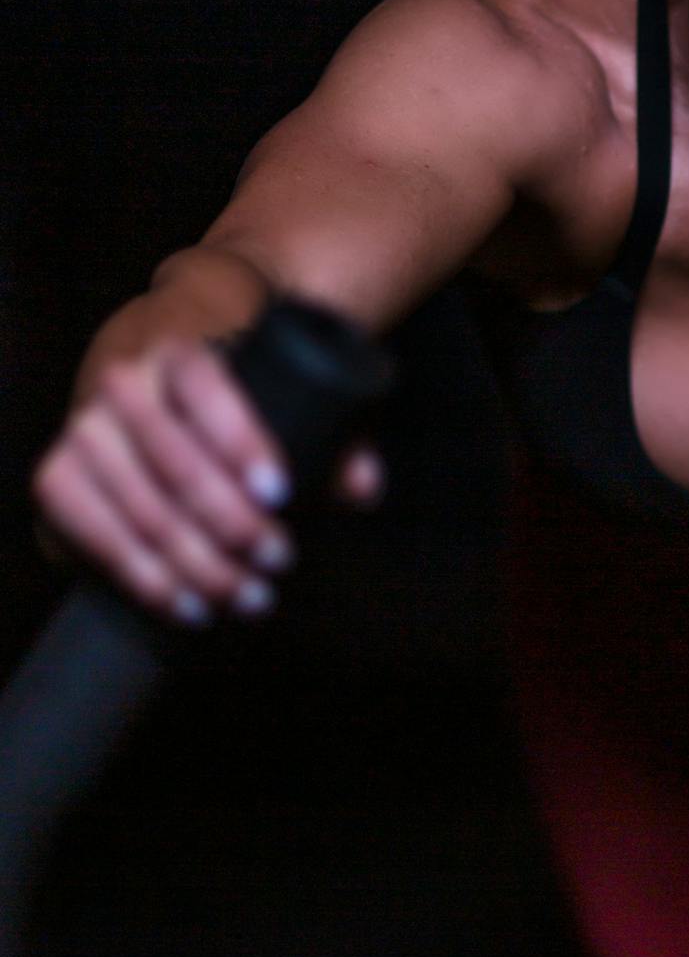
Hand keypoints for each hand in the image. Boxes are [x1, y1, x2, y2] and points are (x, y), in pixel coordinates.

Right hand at [31, 336, 384, 625]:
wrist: (155, 388)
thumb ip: (333, 438)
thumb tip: (362, 488)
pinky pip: (93, 533)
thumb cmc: (236, 402)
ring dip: (197, 564)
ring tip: (248, 596)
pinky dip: (144, 577)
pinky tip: (189, 603)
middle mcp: (124, 384)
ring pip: (138, 509)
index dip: (241, 441)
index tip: (278, 492)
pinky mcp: (59, 477)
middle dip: (231, 524)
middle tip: (278, 561)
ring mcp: (85, 431)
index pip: (208, 388)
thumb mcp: (286, 402)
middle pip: (174, 463)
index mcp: (182, 352)